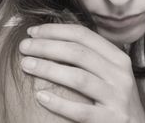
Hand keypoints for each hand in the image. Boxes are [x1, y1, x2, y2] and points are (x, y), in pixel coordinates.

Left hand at [19, 23, 144, 122]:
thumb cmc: (115, 98)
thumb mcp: (109, 73)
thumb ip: (89, 56)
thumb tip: (51, 36)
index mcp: (118, 58)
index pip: (83, 35)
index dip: (55, 31)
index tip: (33, 32)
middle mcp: (120, 75)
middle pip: (77, 53)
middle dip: (46, 46)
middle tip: (24, 46)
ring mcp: (118, 98)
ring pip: (78, 78)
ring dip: (48, 69)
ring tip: (26, 65)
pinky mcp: (111, 120)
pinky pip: (81, 111)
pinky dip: (59, 103)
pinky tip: (40, 96)